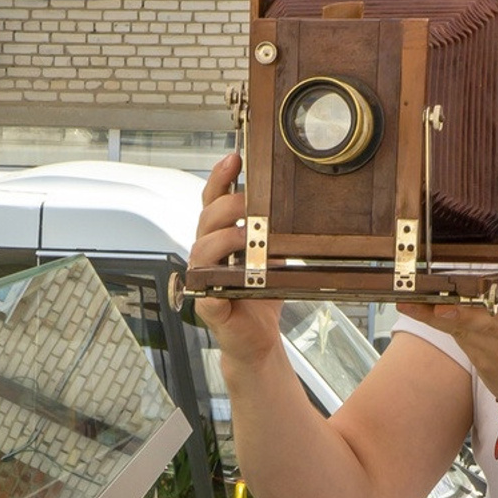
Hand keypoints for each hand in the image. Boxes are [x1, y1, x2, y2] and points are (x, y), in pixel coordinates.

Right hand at [188, 152, 282, 366]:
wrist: (258, 339)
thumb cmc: (262, 296)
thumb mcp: (274, 256)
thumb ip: (276, 232)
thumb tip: (296, 204)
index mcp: (223, 237)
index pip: (214, 200)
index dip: (220, 177)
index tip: (234, 158)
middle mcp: (209, 253)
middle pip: (206, 218)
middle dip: (227, 205)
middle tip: (249, 204)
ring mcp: (205, 277)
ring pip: (201, 248)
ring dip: (224, 237)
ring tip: (246, 236)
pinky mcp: (208, 304)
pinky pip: (203, 286)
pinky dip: (215, 278)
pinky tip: (231, 274)